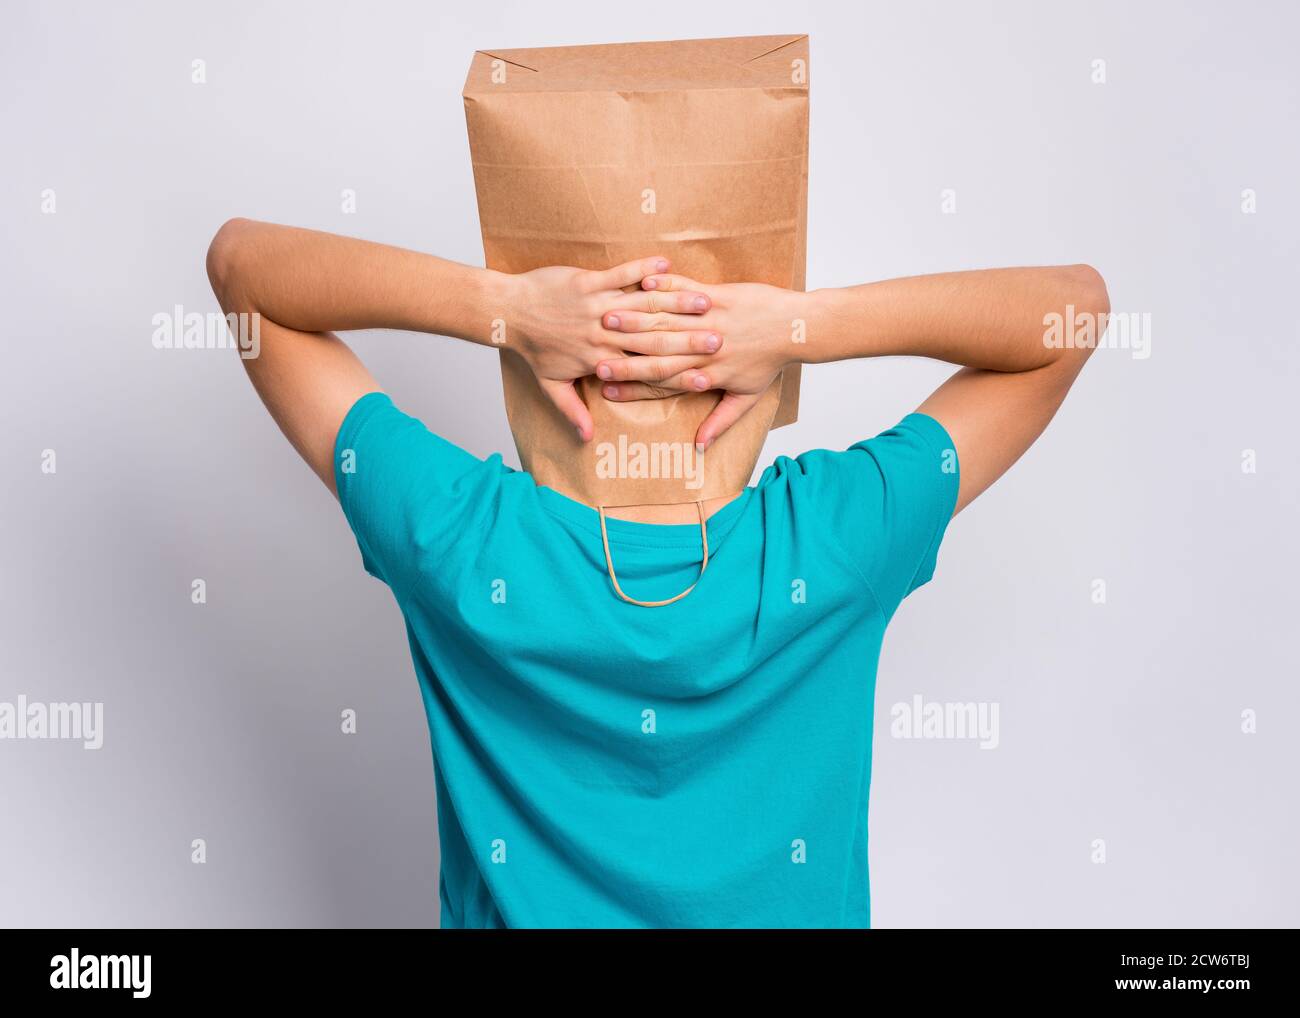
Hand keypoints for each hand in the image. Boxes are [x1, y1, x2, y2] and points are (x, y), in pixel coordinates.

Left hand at [499, 258, 722, 439]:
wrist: (510, 313)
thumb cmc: (533, 349)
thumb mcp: (550, 386)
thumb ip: (572, 411)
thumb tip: (587, 438)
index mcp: (601, 361)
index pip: (647, 370)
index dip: (679, 373)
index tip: (708, 376)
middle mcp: (603, 336)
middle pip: (654, 339)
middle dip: (690, 338)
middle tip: (721, 339)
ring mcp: (596, 307)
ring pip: (642, 307)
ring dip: (675, 303)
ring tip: (706, 302)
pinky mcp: (588, 282)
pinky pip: (620, 274)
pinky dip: (643, 270)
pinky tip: (666, 266)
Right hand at [594, 273, 805, 446]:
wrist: (796, 328)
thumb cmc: (770, 362)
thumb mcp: (747, 397)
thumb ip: (720, 421)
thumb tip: (700, 446)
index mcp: (708, 374)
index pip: (664, 384)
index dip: (634, 388)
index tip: (607, 389)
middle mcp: (705, 350)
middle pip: (658, 356)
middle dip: (625, 358)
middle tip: (595, 359)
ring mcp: (711, 321)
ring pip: (666, 322)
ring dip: (635, 320)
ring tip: (607, 319)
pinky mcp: (719, 296)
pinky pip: (686, 290)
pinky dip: (664, 286)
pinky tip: (641, 283)